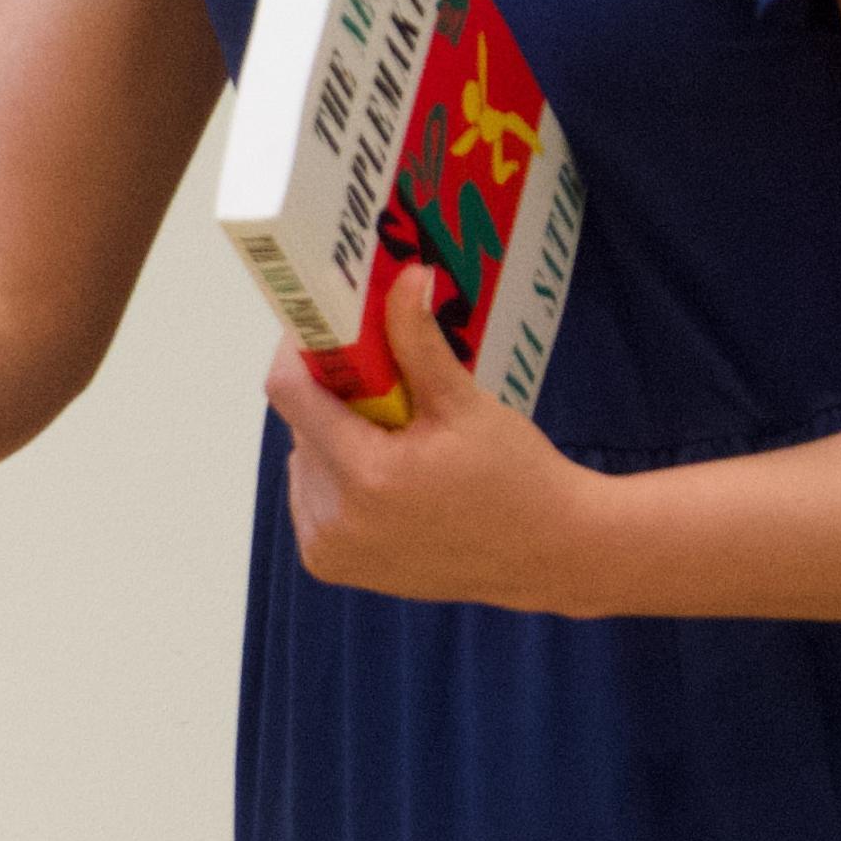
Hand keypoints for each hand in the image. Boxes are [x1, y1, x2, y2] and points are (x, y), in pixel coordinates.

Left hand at [269, 264, 614, 613]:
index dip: (301, 352)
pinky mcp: (332, 564)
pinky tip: (387, 478)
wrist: (550, 554)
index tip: (325, 330)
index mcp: (366, 476)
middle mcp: (336, 519)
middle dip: (334, 400)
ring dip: (334, 439)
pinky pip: (312, 498)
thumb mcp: (465, 404)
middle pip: (302, 427)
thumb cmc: (516, 478)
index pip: (290, 392)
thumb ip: (418, 341)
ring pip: (304, 461)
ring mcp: (331, 548)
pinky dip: (337, 479)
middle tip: (386, 390)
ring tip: (396, 440)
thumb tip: (405, 275)